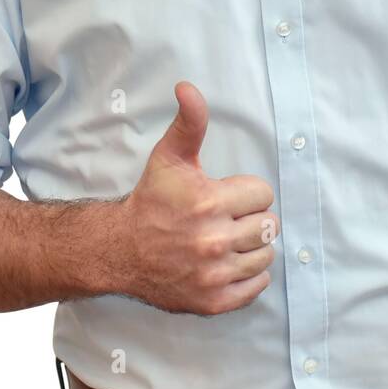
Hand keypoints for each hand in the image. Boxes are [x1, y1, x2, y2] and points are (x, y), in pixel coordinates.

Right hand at [115, 81, 280, 315]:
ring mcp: (213, 275)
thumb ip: (189, 121)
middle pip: (268, 225)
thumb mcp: (169, 156)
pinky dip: (249, 277)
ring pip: (265, 255)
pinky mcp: (212, 301)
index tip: (225, 195)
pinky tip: (228, 263)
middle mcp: (212, 241)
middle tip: (226, 219)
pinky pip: (256, 287)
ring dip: (252, 247)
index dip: (246, 192)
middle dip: (251, 219)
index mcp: (209, 203)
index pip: (263, 194)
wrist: (119, 250)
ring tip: (227, 240)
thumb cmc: (150, 201)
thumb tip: (187, 87)